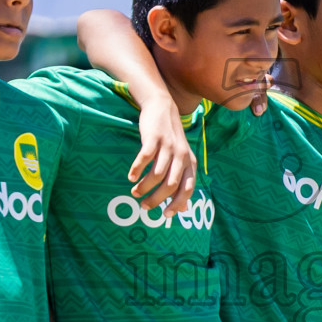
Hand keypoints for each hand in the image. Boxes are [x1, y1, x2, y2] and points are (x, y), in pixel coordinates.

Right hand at [129, 96, 195, 212]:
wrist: (162, 107)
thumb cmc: (170, 138)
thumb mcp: (181, 158)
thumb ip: (182, 181)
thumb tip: (183, 209)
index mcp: (190, 163)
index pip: (187, 189)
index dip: (177, 204)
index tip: (165, 215)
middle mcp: (182, 156)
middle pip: (170, 185)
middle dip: (156, 199)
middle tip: (144, 206)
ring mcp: (168, 147)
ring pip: (157, 175)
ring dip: (144, 187)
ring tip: (135, 192)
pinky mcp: (154, 138)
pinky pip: (145, 159)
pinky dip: (137, 170)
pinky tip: (131, 177)